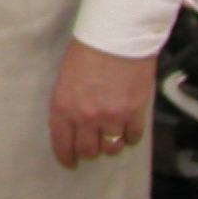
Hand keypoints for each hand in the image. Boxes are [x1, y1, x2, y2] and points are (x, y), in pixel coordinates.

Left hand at [48, 38, 156, 168]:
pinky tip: (128, 129)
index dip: (66, 157)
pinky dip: (130, 137)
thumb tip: (68, 124)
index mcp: (63, 106)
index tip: (70, 162)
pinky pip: (133, 138)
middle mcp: (86, 117)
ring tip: (111, 136)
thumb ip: (66, 103)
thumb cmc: (86, 50)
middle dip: (89, 151)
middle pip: (89, 151)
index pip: (62, 144)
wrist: (117, 36)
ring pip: (111, 148)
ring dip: (110, 145)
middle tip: (92, 146)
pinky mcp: (135, 113)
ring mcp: (112, 117)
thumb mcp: (65, 77)